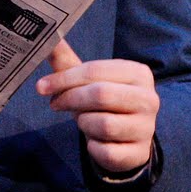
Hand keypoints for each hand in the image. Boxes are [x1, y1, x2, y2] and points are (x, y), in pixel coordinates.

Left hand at [36, 41, 157, 172]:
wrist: (126, 138)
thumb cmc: (103, 103)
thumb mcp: (88, 81)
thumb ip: (67, 61)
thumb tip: (49, 38)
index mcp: (138, 73)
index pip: (95, 70)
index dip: (63, 79)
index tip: (41, 86)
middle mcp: (149, 99)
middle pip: (100, 95)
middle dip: (71, 100)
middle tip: (56, 104)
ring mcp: (147, 127)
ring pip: (103, 124)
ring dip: (84, 124)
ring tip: (85, 121)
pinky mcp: (139, 153)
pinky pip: (104, 150)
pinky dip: (92, 146)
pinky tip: (97, 141)